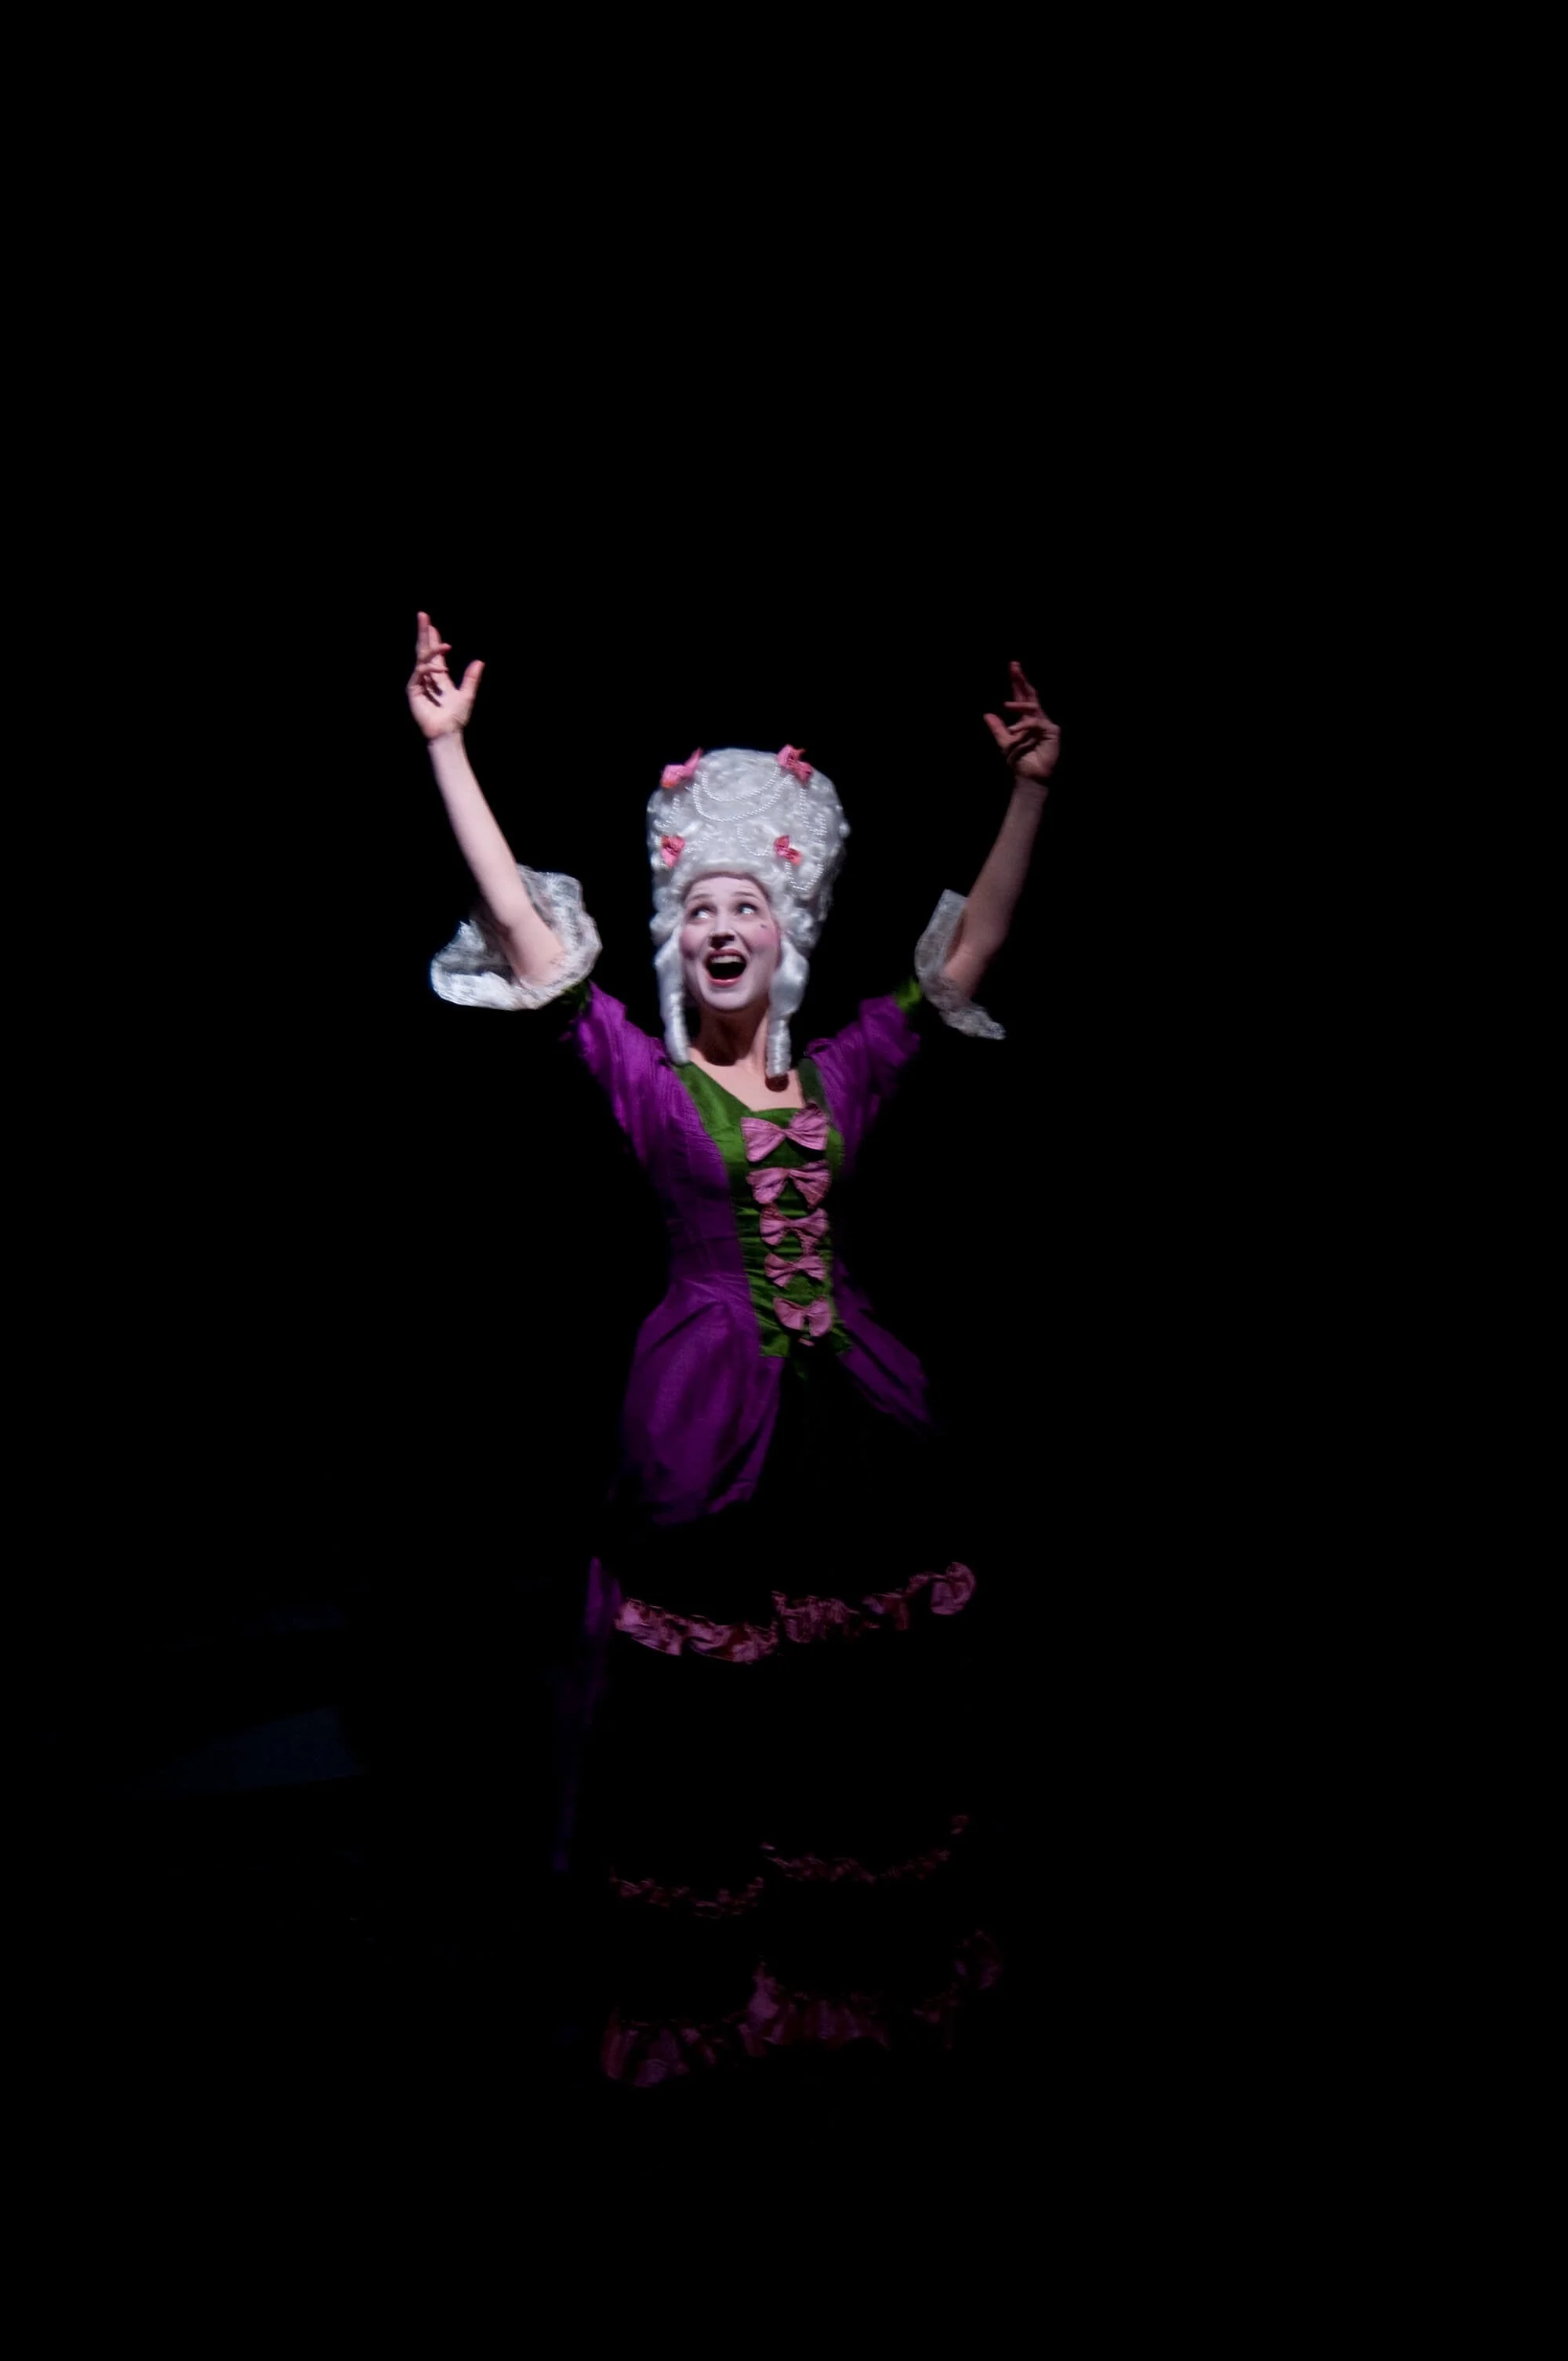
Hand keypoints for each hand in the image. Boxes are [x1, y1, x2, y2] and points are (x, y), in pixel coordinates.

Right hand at [407, 611, 483, 740]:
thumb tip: (480, 661)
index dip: (434, 640)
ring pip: (422, 659)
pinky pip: (420, 674)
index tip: (432, 626)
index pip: (435, 655)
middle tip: (422, 615)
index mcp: (440, 678)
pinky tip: (441, 670)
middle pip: (424, 651)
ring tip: (445, 644)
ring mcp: (419, 683)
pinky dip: (430, 670)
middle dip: (423, 633)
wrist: (447, 733)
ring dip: (431, 649)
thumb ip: (472, 678)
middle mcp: (428, 678)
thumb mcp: (467, 695)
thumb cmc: (456, 718)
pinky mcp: (414, 691)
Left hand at [983, 661, 1059, 785]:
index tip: (1013, 666)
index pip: (1021, 697)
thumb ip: (998, 728)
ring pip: (1033, 707)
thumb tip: (987, 714)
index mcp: (1026, 719)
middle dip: (1022, 680)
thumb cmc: (1020, 761)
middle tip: (1015, 666)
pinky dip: (1024, 725)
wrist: (1030, 777)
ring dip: (1019, 704)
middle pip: (1030, 695)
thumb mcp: (1005, 743)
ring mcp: (1045, 724)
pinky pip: (1036, 723)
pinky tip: (1015, 731)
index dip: (1017, 682)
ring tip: (1006, 705)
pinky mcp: (1051, 732)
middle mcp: (1037, 718)